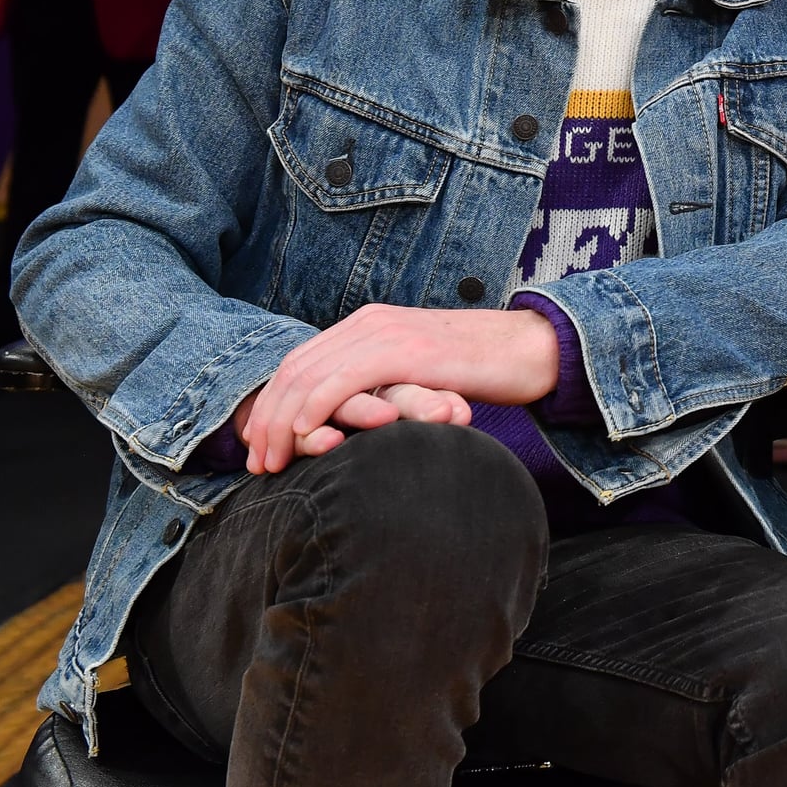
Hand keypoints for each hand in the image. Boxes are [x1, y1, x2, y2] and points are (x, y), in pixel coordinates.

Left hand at [242, 305, 558, 473]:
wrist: (532, 348)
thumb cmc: (483, 369)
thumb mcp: (420, 374)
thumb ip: (385, 384)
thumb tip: (357, 419)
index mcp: (368, 325)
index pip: (299, 362)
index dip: (270, 405)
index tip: (259, 448)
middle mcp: (369, 322)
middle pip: (294, 369)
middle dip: (265, 418)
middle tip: (254, 464)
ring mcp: (387, 332)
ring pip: (309, 375)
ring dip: (281, 422)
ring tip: (271, 461)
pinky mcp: (406, 350)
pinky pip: (343, 378)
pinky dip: (314, 407)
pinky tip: (303, 434)